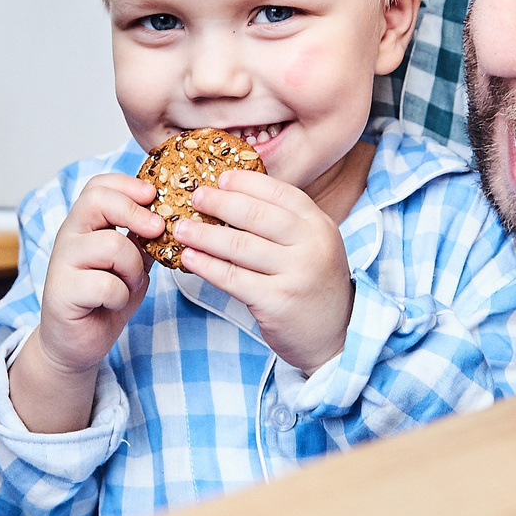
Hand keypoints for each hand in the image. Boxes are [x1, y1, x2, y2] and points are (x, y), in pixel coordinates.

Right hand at [8, 173, 163, 433]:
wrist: (76, 343)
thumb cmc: (104, 299)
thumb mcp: (131, 263)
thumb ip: (142, 240)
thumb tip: (171, 216)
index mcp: (85, 224)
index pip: (99, 185)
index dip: (128, 184)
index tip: (153, 196)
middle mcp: (69, 237)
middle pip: (97, 200)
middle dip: (135, 212)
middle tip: (157, 229)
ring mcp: (62, 263)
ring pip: (110, 244)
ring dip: (132, 267)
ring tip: (129, 283)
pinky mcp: (62, 292)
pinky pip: (106, 285)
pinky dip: (120, 296)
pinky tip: (112, 304)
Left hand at [171, 169, 354, 373]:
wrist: (334, 336)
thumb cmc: (313, 285)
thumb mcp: (313, 246)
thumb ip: (285, 223)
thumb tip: (234, 196)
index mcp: (319, 225)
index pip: (279, 192)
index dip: (246, 183)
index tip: (220, 179)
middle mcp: (311, 246)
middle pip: (256, 215)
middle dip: (219, 203)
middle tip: (194, 197)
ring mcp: (296, 274)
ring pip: (239, 246)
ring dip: (204, 235)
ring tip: (181, 229)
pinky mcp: (277, 301)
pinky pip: (233, 278)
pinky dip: (206, 266)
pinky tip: (189, 258)